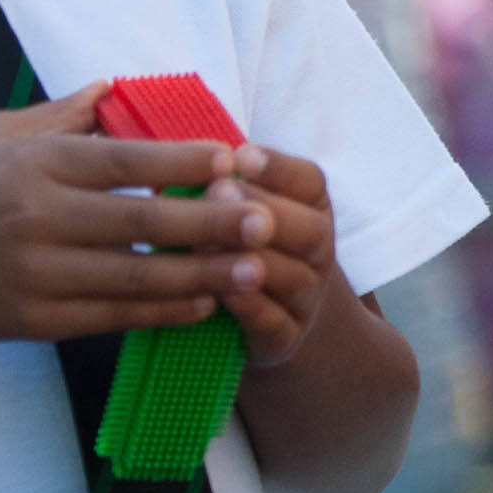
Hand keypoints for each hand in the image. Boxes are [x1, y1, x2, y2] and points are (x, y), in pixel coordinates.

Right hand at [0, 87, 265, 346]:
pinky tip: (203, 304)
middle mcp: (36, 217)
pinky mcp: (34, 320)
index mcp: (35, 164)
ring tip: (254, 270)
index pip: (122, 159)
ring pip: (135, 277)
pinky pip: (112, 317)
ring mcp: (36, 273)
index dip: (181, 160)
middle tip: (266, 221)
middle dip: (210, 222)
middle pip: (140, 221)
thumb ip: (63, 114)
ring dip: (201, 275)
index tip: (234, 160)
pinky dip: (162, 312)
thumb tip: (118, 86)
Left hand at [200, 145, 346, 370]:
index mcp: (311, 212)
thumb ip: (222, 183)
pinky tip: (216, 291)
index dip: (278, 168)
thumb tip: (174, 151)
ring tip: (207, 241)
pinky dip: (248, 307)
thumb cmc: (245, 253)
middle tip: (219, 191)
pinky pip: (275, 323)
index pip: (310, 183)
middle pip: (312, 229)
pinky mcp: (286, 340)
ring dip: (252, 257)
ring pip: (294, 277)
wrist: (279, 325)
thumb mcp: (246, 212)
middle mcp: (317, 254)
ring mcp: (306, 299)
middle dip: (265, 208)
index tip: (240, 155)